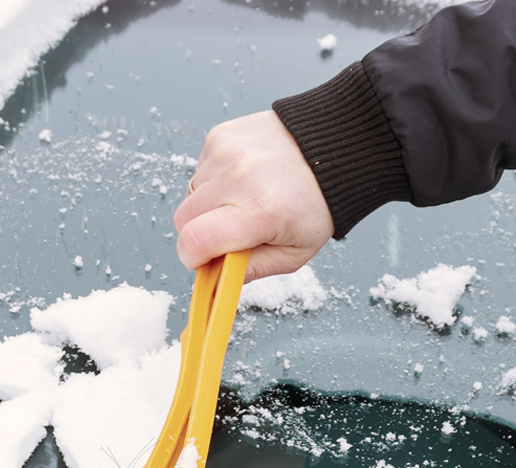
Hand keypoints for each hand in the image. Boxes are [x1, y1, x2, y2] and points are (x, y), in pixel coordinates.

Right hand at [173, 110, 333, 280]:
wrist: (332, 147)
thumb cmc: (316, 202)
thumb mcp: (294, 253)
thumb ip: (251, 271)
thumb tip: (215, 283)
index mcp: (259, 211)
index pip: (194, 241)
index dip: (192, 258)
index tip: (205, 261)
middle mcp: (238, 178)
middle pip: (183, 220)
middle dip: (198, 234)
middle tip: (228, 232)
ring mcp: (226, 153)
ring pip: (189, 195)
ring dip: (207, 206)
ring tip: (241, 201)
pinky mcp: (220, 136)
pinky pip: (198, 171)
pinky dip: (213, 181)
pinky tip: (242, 179)